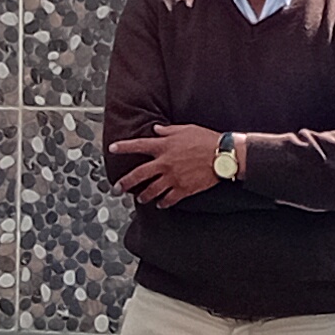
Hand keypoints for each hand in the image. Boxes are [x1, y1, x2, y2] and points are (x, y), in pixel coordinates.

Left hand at [108, 124, 226, 207]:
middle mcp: (165, 163)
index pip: (138, 145)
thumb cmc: (206, 139)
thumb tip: (156, 129)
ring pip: (151, 190)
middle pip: (139, 174)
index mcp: (164, 146)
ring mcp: (173, 178)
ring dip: (143, 196)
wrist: (222, 155)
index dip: (123, 147)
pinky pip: (168, 199)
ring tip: (140, 199)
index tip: (112, 149)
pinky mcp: (183, 189)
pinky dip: (163, 203)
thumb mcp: (185, 129)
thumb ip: (168, 131)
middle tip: (116, 189)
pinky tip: (160, 204)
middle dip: (125, 182)